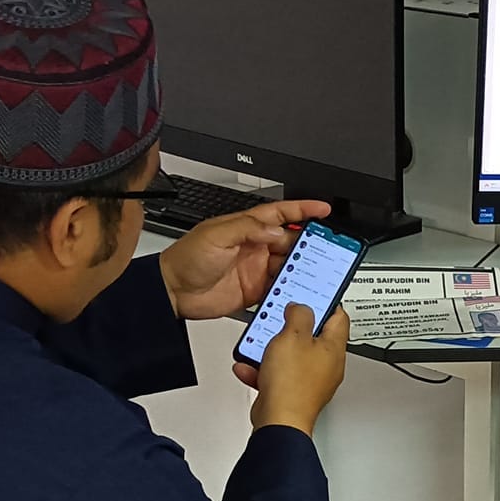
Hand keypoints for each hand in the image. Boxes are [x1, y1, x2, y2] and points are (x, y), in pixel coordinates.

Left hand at [158, 199, 331, 320]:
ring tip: (316, 270)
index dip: (303, 210)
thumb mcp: (216, 235)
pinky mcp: (256, 290)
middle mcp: (255, 246)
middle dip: (308, 243)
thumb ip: (248, 229)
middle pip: (290, 241)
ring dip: (302, 267)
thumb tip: (276, 230)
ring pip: (289, 265)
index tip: (323, 209)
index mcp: (246, 227)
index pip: (281, 214)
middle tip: (326, 247)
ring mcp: (257, 268)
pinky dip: (290, 289)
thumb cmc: (186, 258)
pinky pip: (279, 288)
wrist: (173, 291)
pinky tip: (298, 289)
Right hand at [237, 304, 349, 434]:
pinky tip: (251, 367)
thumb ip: (299, 315)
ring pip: (291, 355)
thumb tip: (300, 308)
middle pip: (312, 336)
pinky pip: (277, 374)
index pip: (339, 317)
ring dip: (272, 349)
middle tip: (280, 318)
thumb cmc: (292, 385)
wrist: (278, 422)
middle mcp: (326, 365)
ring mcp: (310, 380)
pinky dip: (262, 370)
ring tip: (261, 344)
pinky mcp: (292, 392)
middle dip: (291, 326)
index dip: (326, 302)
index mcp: (334, 349)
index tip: (311, 295)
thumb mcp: (293, 336)